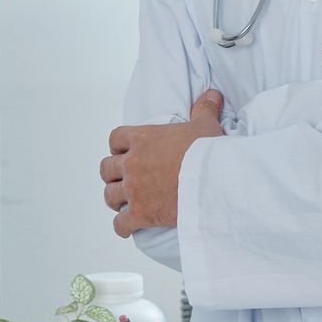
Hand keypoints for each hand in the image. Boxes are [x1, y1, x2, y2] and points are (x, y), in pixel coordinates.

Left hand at [101, 90, 223, 237]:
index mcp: (142, 139)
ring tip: (122, 203)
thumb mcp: (205, 126)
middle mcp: (132, 163)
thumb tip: (212, 93)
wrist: (214, 182)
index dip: (119, 147)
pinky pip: (120, 224)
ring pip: (109, 195)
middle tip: (123, 179)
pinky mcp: (141, 213)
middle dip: (113, 174)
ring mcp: (134, 189)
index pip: (115, 139)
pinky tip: (128, 228)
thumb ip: (203, 109)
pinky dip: (122, 227)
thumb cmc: (208, 152)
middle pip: (107, 168)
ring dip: (115, 199)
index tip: (125, 152)